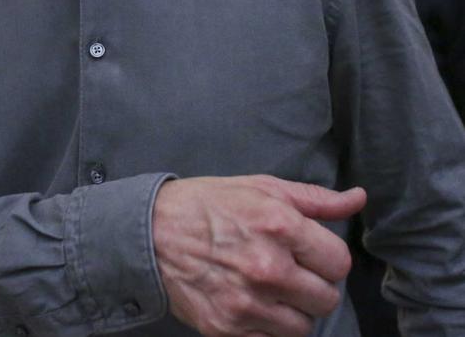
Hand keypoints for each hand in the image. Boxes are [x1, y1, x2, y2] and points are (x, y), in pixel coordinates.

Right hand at [153, 175, 365, 336]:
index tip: (308, 251)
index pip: (339, 262)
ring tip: (269, 286)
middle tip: (288, 268)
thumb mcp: (262, 187)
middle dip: (312, 283)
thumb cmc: (210, 204)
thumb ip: (315, 199)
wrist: (152, 232)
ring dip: (293, 310)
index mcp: (280, 226)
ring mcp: (248, 304)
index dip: (326, 256)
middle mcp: (269, 268)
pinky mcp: (229, 330)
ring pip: (303, 327)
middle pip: (327, 298)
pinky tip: (252, 302)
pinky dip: (269, 327)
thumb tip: (358, 199)